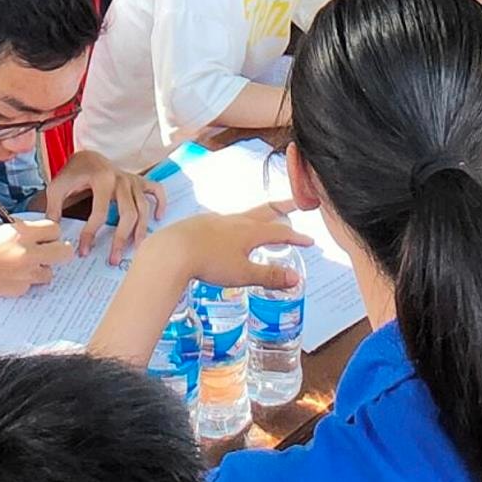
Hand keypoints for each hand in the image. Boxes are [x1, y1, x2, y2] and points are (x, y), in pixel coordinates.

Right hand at [0, 216, 71, 296]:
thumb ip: (23, 229)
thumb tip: (39, 232)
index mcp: (21, 233)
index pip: (55, 229)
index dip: (50, 231)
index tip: (45, 234)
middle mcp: (27, 254)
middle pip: (64, 252)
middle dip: (59, 249)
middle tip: (50, 249)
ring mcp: (25, 274)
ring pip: (50, 272)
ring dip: (42, 267)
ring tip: (26, 263)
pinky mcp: (19, 290)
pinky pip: (33, 284)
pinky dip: (27, 279)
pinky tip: (12, 274)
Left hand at [41, 149, 166, 263]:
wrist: (87, 155)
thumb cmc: (73, 172)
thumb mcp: (57, 187)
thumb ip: (54, 208)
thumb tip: (54, 232)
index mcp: (102, 180)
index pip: (99, 213)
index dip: (91, 234)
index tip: (84, 251)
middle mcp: (121, 179)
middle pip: (128, 214)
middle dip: (121, 239)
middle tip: (113, 259)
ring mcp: (132, 180)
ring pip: (143, 208)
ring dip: (141, 230)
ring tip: (135, 250)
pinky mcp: (139, 180)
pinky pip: (156, 190)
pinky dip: (160, 203)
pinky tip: (157, 218)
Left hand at [144, 208, 310, 291]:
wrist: (172, 250)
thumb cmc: (208, 261)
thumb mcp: (243, 273)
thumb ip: (269, 276)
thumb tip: (296, 279)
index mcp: (250, 231)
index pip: (280, 232)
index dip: (296, 237)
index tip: (309, 241)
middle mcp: (235, 220)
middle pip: (265, 211)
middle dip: (283, 208)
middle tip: (295, 203)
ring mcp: (216, 220)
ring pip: (244, 215)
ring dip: (258, 217)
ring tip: (263, 222)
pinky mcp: (200, 224)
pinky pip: (224, 221)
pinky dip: (235, 224)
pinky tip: (228, 233)